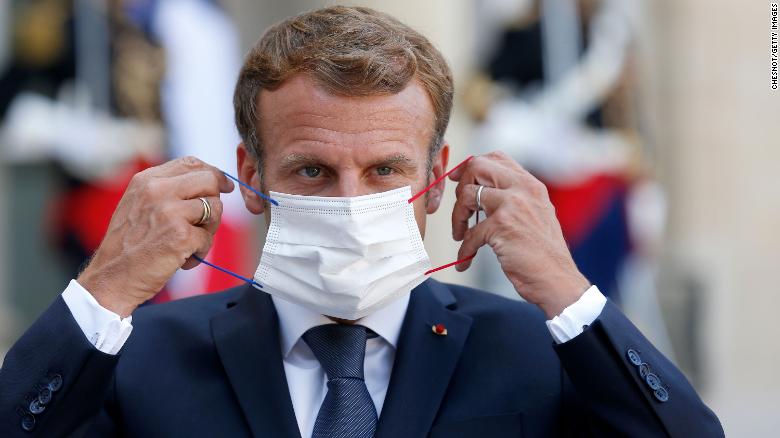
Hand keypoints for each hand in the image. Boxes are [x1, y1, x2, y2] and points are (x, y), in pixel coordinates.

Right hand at [77, 157, 233, 316]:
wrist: (111, 279)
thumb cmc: (128, 246)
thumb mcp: (138, 205)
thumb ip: (167, 190)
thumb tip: (209, 181)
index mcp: (146, 180)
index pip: (191, 163)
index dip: (213, 173)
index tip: (224, 186)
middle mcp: (157, 190)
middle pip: (210, 181)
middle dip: (214, 201)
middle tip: (205, 223)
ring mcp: (169, 211)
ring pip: (214, 209)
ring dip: (208, 230)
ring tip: (189, 244)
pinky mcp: (180, 235)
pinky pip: (208, 238)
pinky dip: (200, 252)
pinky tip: (182, 260)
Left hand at [449, 151, 590, 318]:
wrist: (557, 279)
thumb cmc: (543, 253)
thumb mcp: (536, 213)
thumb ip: (515, 197)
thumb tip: (482, 189)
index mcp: (531, 185)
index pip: (496, 157)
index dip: (471, 166)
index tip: (458, 180)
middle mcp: (523, 189)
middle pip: (477, 166)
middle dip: (460, 185)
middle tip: (460, 208)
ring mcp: (512, 206)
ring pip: (467, 195)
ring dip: (457, 218)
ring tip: (460, 235)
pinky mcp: (502, 227)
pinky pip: (470, 233)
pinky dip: (464, 249)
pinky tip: (466, 260)